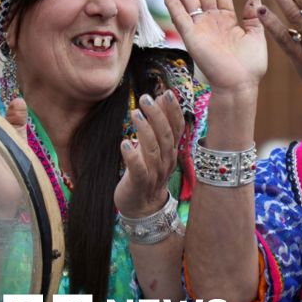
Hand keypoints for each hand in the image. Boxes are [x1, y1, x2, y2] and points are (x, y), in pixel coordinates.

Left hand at [114, 90, 184, 217]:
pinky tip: (124, 143)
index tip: (166, 93)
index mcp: (171, 151)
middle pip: (165, 136)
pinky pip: (138, 170)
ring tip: (135, 114)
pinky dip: (133, 156)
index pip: (176, 128)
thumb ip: (158, 126)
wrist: (142, 208)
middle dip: (158, 115)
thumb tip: (160, 98)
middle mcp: (166, 161)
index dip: (173, 111)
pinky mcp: (139, 184)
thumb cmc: (146, 173)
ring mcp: (154, 173)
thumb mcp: (154, 147)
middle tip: (146, 98)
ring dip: (145, 130)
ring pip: (153, 150)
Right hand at [163, 0, 266, 94]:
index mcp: (228, 21)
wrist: (240, 83)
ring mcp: (200, 28)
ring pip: (190, 0)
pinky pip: (179, 16)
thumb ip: (253, 17)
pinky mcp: (190, 36)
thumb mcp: (256, 36)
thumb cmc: (250, 65)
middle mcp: (212, 22)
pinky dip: (172, 2)